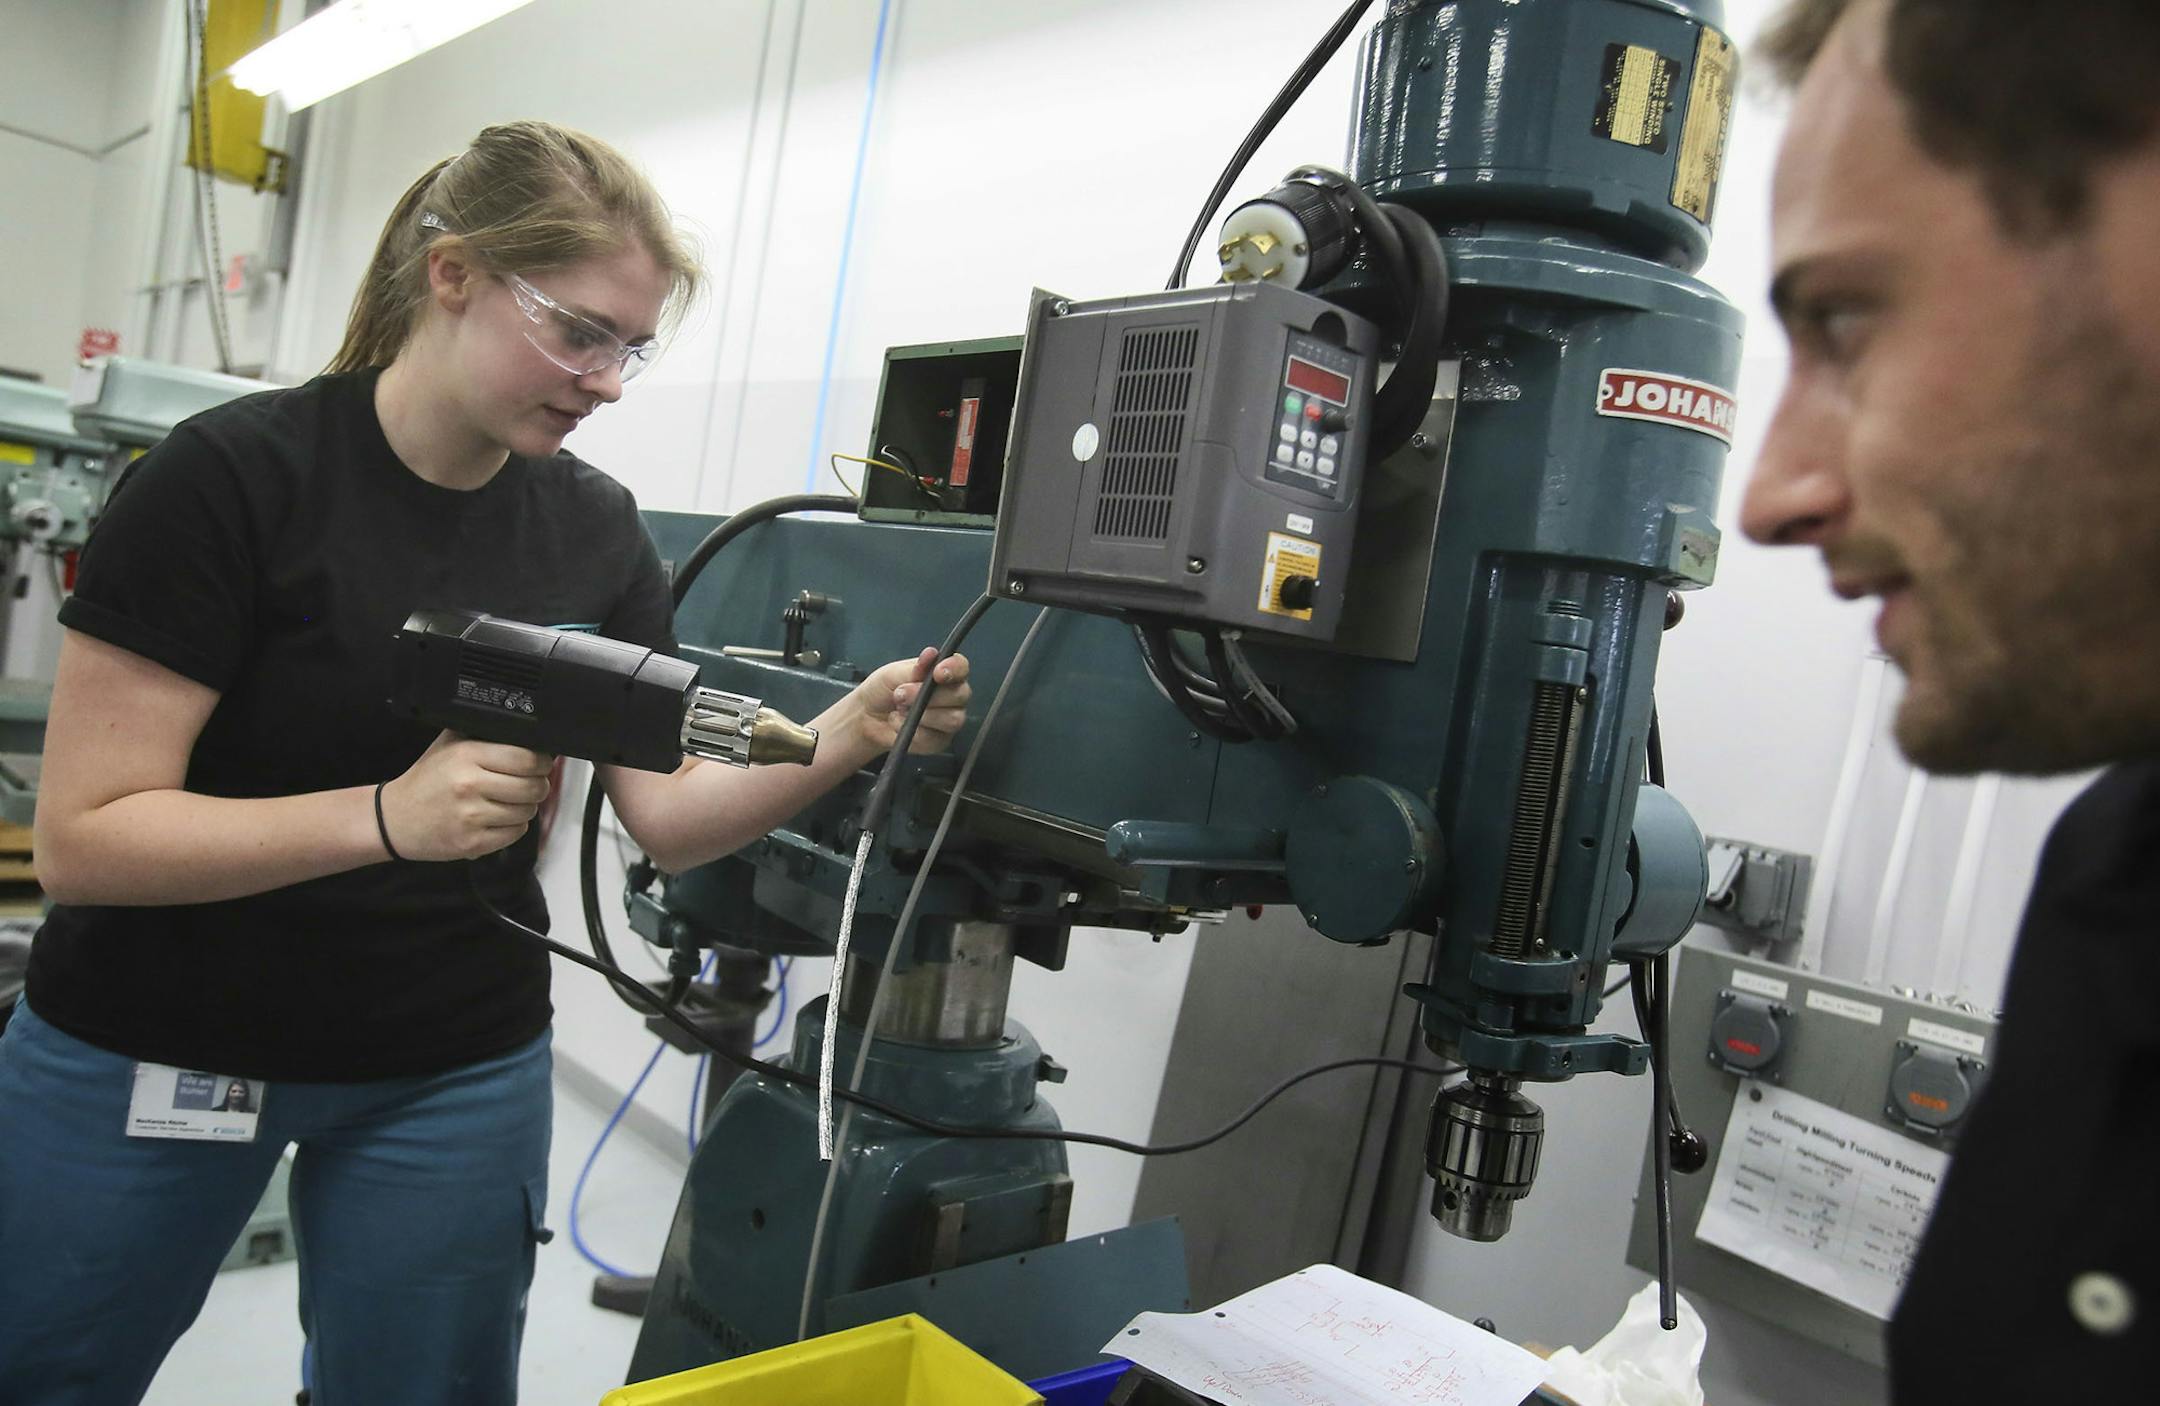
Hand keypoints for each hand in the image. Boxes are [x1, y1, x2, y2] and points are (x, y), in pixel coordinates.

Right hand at [379, 730, 555, 860]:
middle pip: (533, 787)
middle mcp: (470, 785)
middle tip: (529, 784)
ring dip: (525, 807)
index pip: (527, 759)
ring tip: (507, 801)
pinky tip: (496, 819)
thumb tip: (527, 732)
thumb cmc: (428, 779)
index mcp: (467, 755)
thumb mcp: (451, 744)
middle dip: (538, 786)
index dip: (541, 762)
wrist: (395, 818)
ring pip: (527, 812)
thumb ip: (485, 735)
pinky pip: (515, 833)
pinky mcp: (472, 843)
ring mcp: (471, 817)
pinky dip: (513, 827)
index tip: (540, 764)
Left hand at [852, 649, 972, 756]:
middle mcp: (952, 696)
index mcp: (945, 673)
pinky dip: (913, 731)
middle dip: (928, 695)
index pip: (961, 667)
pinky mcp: (939, 741)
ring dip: (922, 714)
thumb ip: (916, 668)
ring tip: (900, 709)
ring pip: (952, 719)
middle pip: (960, 695)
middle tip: (901, 694)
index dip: (954, 669)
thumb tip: (931, 654)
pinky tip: (900, 723)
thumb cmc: (884, 689)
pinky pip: (934, 738)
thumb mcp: (895, 673)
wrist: (868, 715)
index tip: (938, 673)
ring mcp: (949, 720)